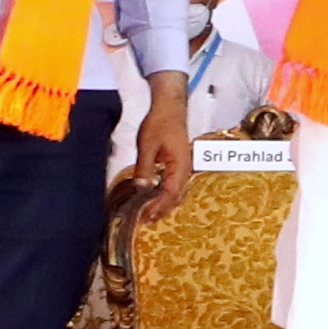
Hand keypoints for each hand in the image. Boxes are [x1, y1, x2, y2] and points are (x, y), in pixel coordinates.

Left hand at [131, 77, 193, 221]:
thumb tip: (142, 188)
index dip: (158, 206)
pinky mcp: (179, 164)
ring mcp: (183, 167)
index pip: (170, 192)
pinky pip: (175, 185)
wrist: (170, 108)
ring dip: (165, 204)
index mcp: (180, 165)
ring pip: (177, 192)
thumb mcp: (147, 146)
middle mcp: (185, 169)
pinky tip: (156, 197)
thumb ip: (145, 167)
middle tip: (146, 220)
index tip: (145, 215)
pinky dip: (166, 195)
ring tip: (150, 213)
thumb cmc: (160, 124)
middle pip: (176, 196)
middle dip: (162, 209)